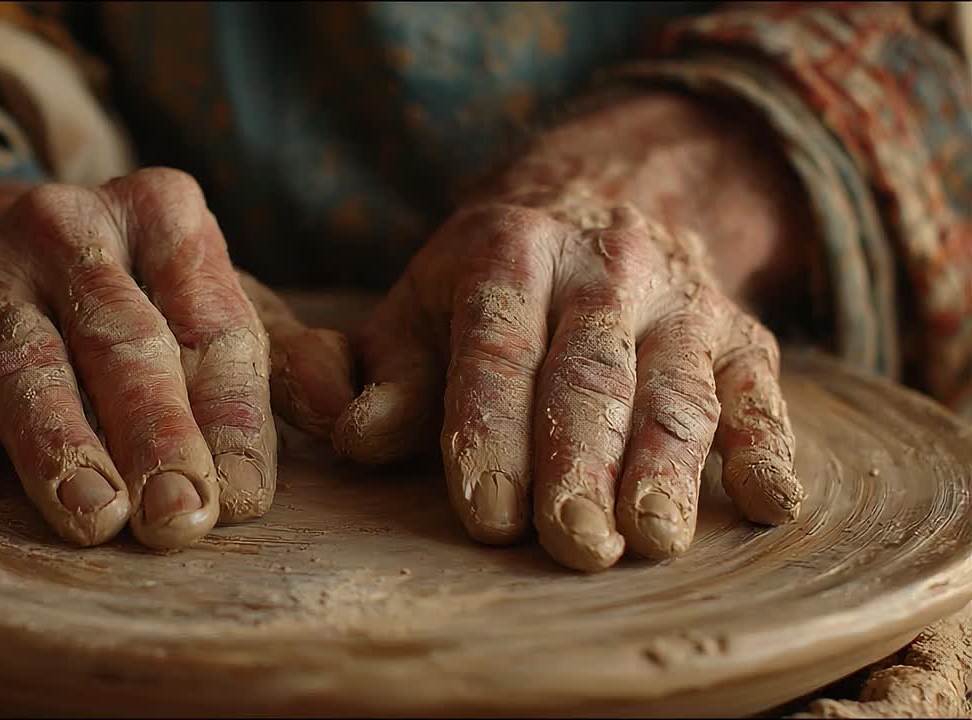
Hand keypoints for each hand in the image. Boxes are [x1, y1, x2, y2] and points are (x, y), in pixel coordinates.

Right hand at [0, 169, 353, 549]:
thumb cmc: (133, 296)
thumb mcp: (215, 307)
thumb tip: (349, 421)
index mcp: (165, 215)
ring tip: (93, 519)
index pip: (212, 327)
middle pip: (124, 340)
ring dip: (60, 446)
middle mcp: (73, 226)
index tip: (245, 500)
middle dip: (156, 434)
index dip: (232, 416)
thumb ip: (289, 361)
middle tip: (179, 519)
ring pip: (28, 363)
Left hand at [332, 186, 804, 571]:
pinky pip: (760, 392)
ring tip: (651, 537)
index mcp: (509, 253)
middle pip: (591, 373)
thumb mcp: (417, 313)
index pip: (497, 347)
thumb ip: (372, 375)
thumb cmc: (487, 295)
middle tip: (572, 543)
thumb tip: (346, 433)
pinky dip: (768, 447)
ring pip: (677, 388)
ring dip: (668, 466)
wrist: (603, 204)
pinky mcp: (743, 336)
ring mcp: (682, 301)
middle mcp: (603, 268)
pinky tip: (772, 504)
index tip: (485, 512)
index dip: (490, 430)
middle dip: (580, 460)